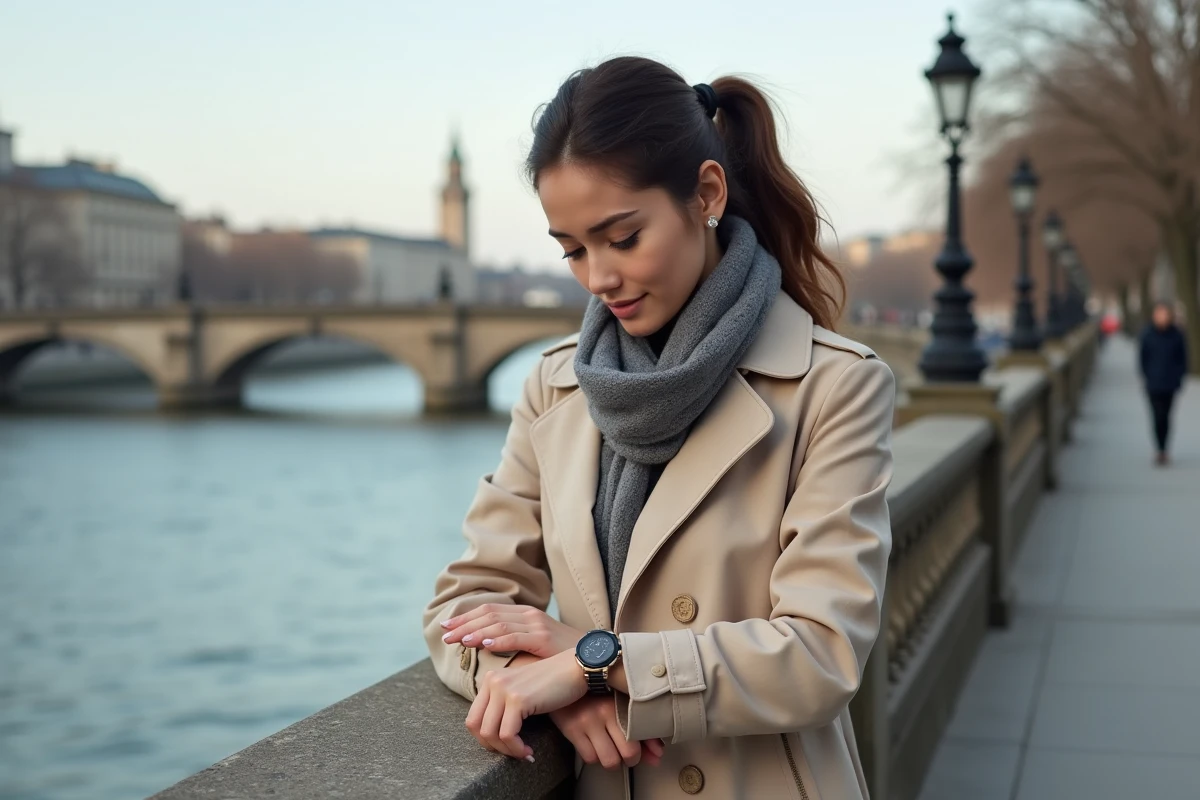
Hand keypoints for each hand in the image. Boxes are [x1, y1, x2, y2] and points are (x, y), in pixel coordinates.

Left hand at [441, 603, 584, 658]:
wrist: (595, 658)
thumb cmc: (564, 657)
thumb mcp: (537, 646)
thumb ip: (516, 643)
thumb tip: (490, 651)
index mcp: (525, 615)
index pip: (490, 611)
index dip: (466, 618)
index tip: (447, 628)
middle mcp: (529, 615)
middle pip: (489, 614)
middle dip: (464, 625)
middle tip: (445, 635)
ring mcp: (536, 625)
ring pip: (498, 624)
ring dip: (475, 633)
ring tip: (458, 642)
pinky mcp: (543, 638)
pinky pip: (515, 637)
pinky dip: (497, 641)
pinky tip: (483, 646)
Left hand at [465, 650, 588, 759]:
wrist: (577, 669)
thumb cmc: (555, 683)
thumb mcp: (522, 690)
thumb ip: (504, 705)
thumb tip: (493, 735)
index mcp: (491, 679)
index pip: (473, 717)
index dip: (486, 738)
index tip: (506, 746)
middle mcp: (493, 681)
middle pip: (475, 726)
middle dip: (492, 747)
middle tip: (513, 753)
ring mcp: (504, 689)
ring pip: (490, 733)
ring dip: (507, 750)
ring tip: (524, 753)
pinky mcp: (518, 699)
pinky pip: (508, 734)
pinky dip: (517, 748)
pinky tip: (530, 751)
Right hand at [551, 696, 664, 769]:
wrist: (560, 680)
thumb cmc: (594, 693)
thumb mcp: (618, 704)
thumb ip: (640, 729)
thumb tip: (658, 755)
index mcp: (621, 701)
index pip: (642, 733)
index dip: (647, 749)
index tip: (649, 752)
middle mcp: (605, 710)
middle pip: (629, 752)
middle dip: (631, 759)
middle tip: (627, 754)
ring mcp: (587, 720)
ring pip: (609, 760)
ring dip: (611, 760)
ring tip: (609, 749)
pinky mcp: (571, 729)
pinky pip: (590, 758)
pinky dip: (594, 756)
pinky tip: (594, 745)